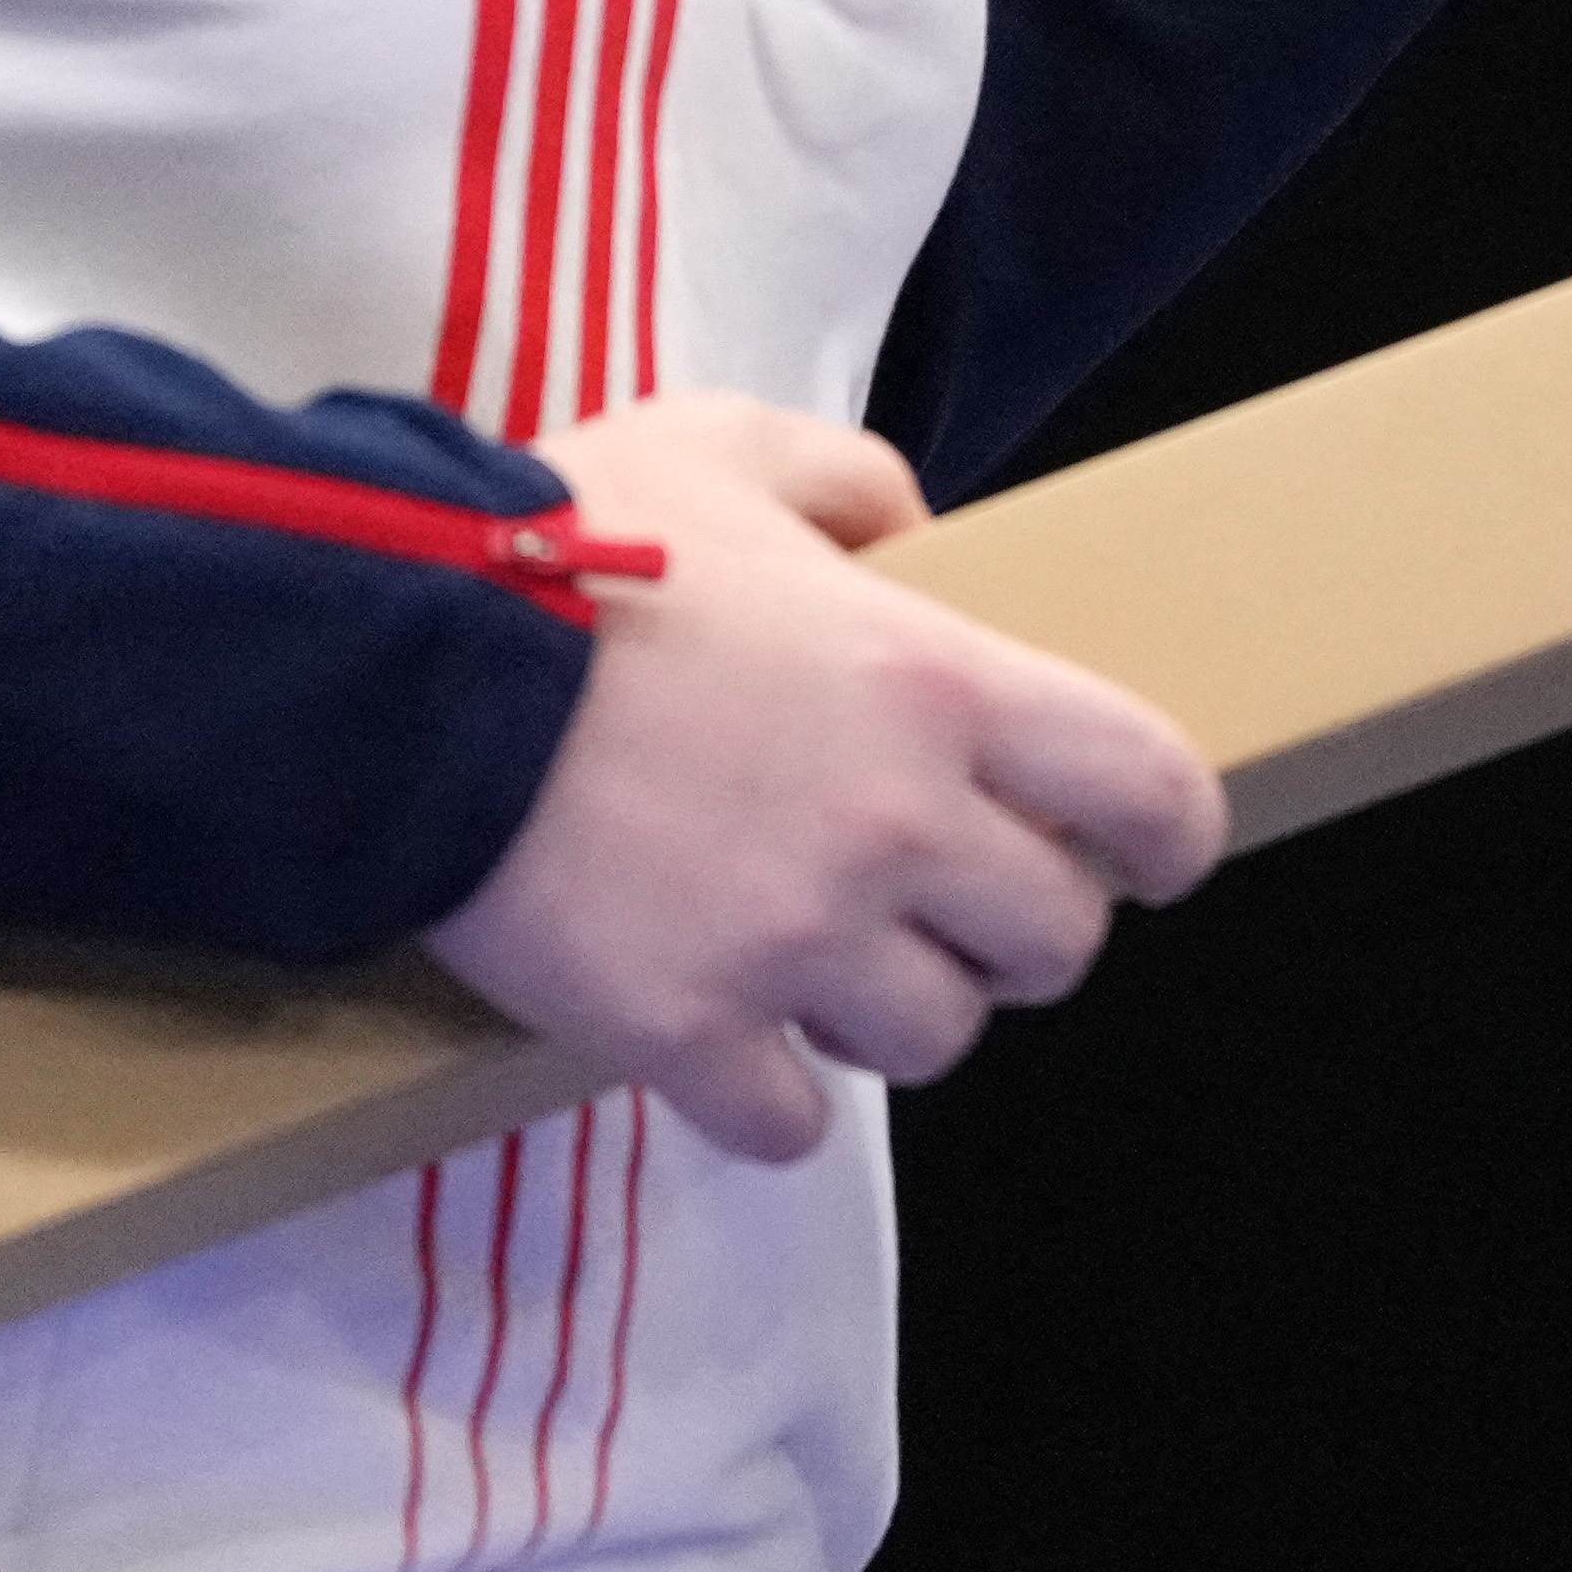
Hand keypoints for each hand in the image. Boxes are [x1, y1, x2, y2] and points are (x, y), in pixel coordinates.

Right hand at [420, 392, 1228, 1159]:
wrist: (400, 668)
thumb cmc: (565, 542)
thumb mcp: (722, 442)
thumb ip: (847, 479)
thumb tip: (909, 530)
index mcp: (933, 683)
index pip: (1146, 787)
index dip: (1171, 835)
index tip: (1146, 854)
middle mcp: (895, 824)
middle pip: (1054, 944)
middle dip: (1017, 932)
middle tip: (952, 906)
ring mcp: (793, 942)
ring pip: (933, 1042)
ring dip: (896, 1013)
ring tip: (827, 966)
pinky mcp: (685, 1031)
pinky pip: (791, 1128)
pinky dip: (772, 1101)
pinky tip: (731, 1045)